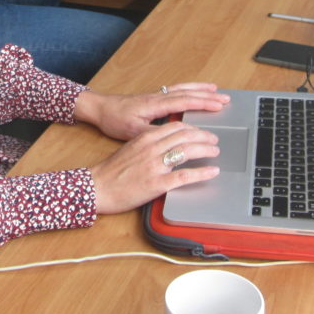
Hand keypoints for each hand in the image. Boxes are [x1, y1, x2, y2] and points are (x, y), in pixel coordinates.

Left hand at [74, 83, 229, 140]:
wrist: (100, 108)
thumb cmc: (115, 120)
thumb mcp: (134, 132)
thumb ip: (154, 133)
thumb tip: (173, 136)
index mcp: (156, 104)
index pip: (185, 102)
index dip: (203, 103)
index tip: (219, 105)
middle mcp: (158, 96)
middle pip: (188, 93)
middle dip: (208, 95)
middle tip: (226, 98)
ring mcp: (156, 95)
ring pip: (182, 89)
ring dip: (200, 89)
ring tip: (216, 90)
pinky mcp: (152, 97)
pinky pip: (176, 90)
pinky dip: (188, 89)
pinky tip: (193, 92)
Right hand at [89, 121, 221, 213]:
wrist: (98, 186)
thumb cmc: (112, 170)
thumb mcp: (130, 148)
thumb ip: (148, 143)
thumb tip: (166, 143)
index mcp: (145, 138)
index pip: (176, 127)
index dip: (193, 128)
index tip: (201, 131)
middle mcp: (152, 148)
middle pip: (185, 136)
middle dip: (204, 137)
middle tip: (214, 140)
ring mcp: (155, 165)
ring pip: (188, 151)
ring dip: (206, 150)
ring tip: (215, 151)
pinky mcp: (157, 183)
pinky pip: (185, 175)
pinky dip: (202, 172)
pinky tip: (212, 172)